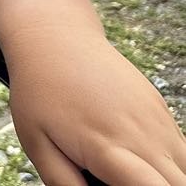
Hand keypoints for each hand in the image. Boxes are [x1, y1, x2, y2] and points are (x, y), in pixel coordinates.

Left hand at [6, 36, 185, 184]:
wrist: (55, 37)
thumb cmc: (40, 89)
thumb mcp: (36, 142)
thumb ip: (64, 182)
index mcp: (109, 147)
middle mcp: (143, 135)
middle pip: (176, 184)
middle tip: (118, 179)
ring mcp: (157, 121)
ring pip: (183, 171)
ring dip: (166, 180)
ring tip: (125, 170)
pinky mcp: (162, 109)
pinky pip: (180, 151)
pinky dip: (169, 165)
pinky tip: (137, 159)